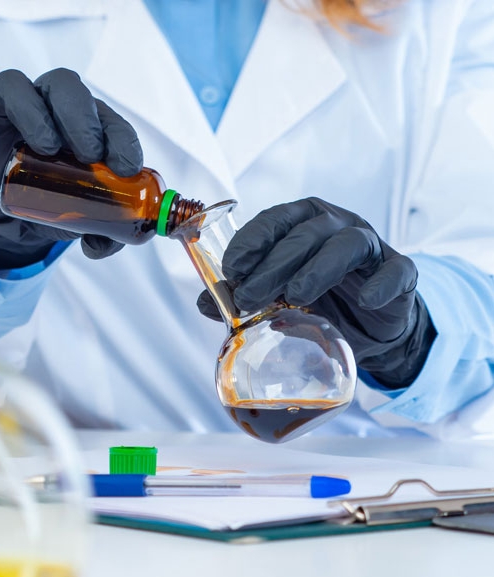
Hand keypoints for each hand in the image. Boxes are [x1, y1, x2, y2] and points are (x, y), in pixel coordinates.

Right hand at [0, 68, 142, 268]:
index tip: (125, 166)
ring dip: (33, 112)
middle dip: (80, 115)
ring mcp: (4, 112)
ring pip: (14, 85)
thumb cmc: (53, 203)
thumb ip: (104, 232)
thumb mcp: (83, 219)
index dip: (118, 134)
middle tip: (89, 153)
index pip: (104, 113)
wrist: (9, 221)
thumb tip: (102, 245)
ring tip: (47, 149)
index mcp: (81, 121)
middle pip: (63, 84)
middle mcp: (44, 106)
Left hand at [196, 197, 435, 387]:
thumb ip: (244, 298)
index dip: (252, 239)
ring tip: (295, 297)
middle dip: (273, 264)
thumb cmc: (319, 303)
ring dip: (317, 269)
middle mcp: (336, 226)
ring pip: (346, 244)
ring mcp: (371, 247)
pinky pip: (395, 270)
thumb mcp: (278, 302)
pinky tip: (364, 301)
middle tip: (249, 297)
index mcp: (303, 225)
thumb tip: (204, 303)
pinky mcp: (400, 272)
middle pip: (305, 233)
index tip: (230, 267)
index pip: (276, 219)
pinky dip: (380, 284)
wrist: (370, 329)